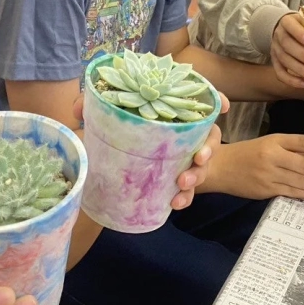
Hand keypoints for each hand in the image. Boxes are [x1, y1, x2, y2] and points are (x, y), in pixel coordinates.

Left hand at [72, 92, 229, 210]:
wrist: (117, 173)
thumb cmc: (117, 138)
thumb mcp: (105, 123)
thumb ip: (93, 112)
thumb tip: (79, 107)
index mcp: (172, 114)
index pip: (198, 102)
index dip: (215, 100)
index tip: (225, 106)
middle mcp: (185, 135)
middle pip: (209, 136)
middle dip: (208, 147)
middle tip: (198, 158)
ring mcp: (184, 159)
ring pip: (202, 165)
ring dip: (197, 174)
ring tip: (182, 183)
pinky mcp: (178, 182)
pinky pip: (189, 192)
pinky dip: (184, 198)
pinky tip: (174, 204)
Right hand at [210, 133, 303, 201]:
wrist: (219, 167)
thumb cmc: (247, 153)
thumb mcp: (268, 143)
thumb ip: (292, 147)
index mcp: (273, 141)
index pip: (298, 141)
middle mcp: (272, 156)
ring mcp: (269, 175)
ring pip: (300, 182)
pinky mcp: (265, 190)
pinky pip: (291, 192)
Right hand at [270, 14, 303, 87]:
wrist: (286, 31)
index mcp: (287, 22)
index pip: (290, 26)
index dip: (299, 34)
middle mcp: (278, 35)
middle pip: (288, 46)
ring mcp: (274, 49)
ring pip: (285, 60)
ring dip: (302, 71)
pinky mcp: (274, 62)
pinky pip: (280, 73)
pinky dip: (293, 80)